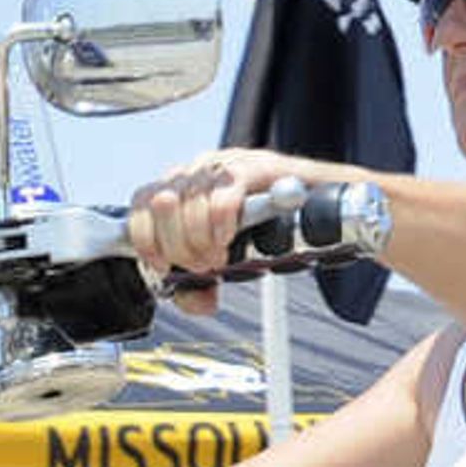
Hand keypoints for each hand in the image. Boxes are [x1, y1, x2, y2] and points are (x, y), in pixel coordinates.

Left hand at [127, 148, 323, 316]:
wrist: (324, 202)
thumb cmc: (274, 227)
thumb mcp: (229, 259)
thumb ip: (203, 284)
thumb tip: (194, 301)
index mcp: (184, 187)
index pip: (141, 202)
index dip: (144, 237)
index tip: (161, 264)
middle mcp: (199, 170)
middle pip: (161, 203)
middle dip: (178, 245)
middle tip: (203, 265)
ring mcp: (226, 164)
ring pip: (187, 197)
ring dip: (198, 239)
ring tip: (218, 256)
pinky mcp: (255, 166)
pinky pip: (223, 191)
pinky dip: (220, 221)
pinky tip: (228, 237)